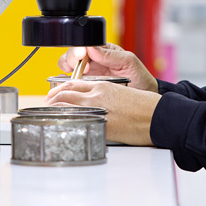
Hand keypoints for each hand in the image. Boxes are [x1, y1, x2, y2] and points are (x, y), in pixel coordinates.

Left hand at [45, 80, 160, 145]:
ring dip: (54, 105)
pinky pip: (76, 117)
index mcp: (104, 86)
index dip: (62, 88)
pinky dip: (64, 117)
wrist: (158, 116)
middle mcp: (98, 94)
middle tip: (47, 102)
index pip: (75, 83)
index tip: (56, 93)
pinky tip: (59, 121)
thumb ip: (106, 98)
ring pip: (67, 102)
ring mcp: (98, 108)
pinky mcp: (101, 122)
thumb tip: (97, 106)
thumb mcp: (123, 96)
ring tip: (47, 110)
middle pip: (67, 91)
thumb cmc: (146, 107)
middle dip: (53, 96)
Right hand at [56, 43, 157, 92]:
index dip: (79, 49)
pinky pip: (70, 83)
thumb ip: (110, 54)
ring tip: (77, 77)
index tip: (83, 55)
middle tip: (83, 68)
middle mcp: (91, 61)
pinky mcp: (85, 87)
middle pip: (71, 54)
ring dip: (67, 69)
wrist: (143, 96)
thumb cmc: (138, 77)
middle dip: (71, 59)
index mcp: (101, 50)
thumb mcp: (128, 61)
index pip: (83, 44)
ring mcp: (87, 74)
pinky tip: (71, 86)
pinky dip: (65, 83)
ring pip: (67, 67)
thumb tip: (91, 47)